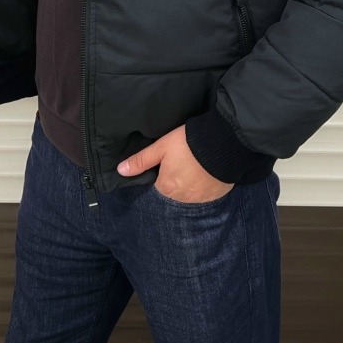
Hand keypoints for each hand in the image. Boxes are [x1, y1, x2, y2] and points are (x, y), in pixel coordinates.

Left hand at [117, 124, 234, 202]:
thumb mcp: (161, 147)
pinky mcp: (216, 195)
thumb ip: (141, 160)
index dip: (162, 172)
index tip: (169, 160)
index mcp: (166, 188)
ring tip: (196, 164)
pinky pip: (206, 193)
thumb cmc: (188, 143)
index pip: (158, 185)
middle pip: (174, 190)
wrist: (222, 143)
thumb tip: (120, 170)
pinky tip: (207, 171)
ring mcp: (201, 199)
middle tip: (184, 159)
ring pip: (190, 193)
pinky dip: (205, 185)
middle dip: (176, 178)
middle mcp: (182, 198)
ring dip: (190, 183)